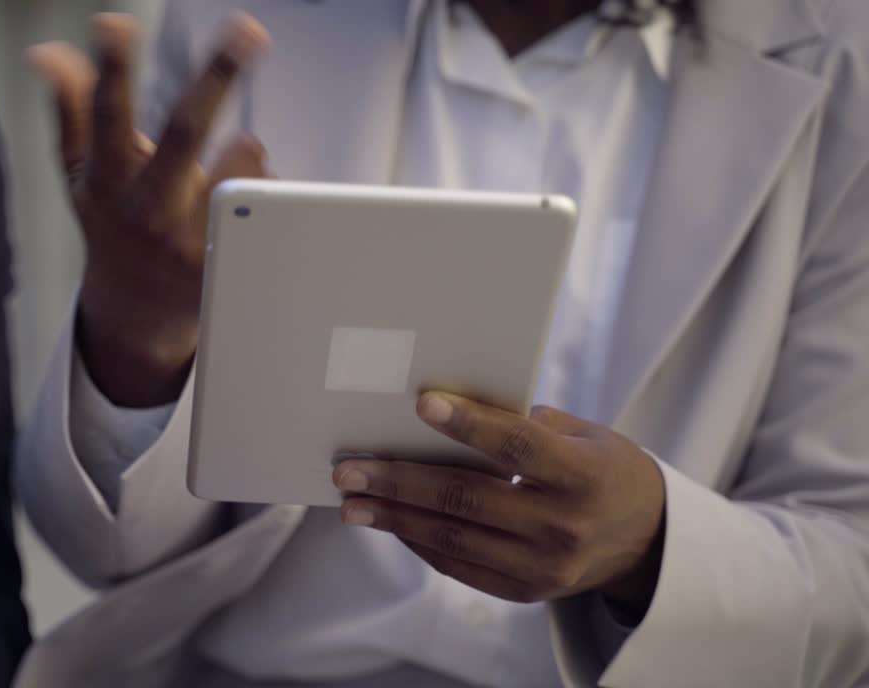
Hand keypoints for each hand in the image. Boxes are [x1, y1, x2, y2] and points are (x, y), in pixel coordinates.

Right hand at [27, 13, 270, 406]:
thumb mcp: (83, 173)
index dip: (110, 69)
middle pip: (184, 131)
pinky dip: (261, 187)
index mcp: (108, 179)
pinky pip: (267, 197)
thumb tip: (46, 52)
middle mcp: (148, 208)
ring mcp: (191, 237)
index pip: (105, 115)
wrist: (140, 314)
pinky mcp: (229, 261)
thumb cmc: (114, 227)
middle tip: (248, 30)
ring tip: (226, 169)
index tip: (112, 24)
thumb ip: (71, 109)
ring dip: (245, 148)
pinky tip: (240, 210)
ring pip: (245, 156)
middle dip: (216, 75)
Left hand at [333, 392, 666, 615]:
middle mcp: (563, 526)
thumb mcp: (584, 435)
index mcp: (582, 475)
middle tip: (348, 470)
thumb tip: (447, 410)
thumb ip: (525, 423)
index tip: (421, 404)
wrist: (647, 540)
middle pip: (466, 499)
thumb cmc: (604, 468)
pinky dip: (419, 543)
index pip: (517, 446)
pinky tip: (390, 522)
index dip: (469, 424)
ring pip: (453, 539)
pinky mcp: (526, 591)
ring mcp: (544, 566)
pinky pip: (459, 566)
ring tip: (352, 504)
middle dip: (398, 483)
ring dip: (394, 520)